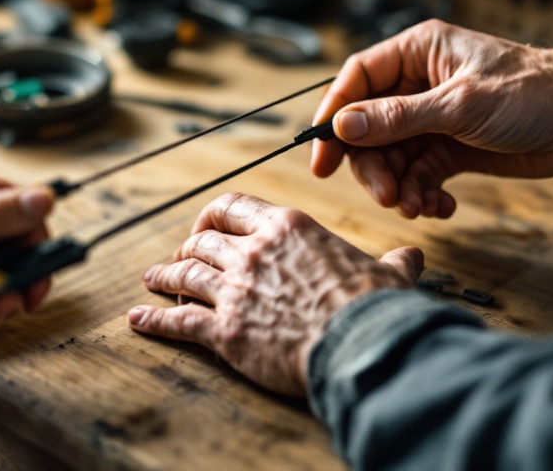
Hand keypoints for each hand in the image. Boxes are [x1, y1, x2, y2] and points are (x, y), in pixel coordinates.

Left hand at [126, 193, 422, 394]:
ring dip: (164, 276)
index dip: (212, 214)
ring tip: (152, 280)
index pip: (233, 206)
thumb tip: (412, 258)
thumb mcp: (388, 275)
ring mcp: (235, 290)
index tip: (206, 224)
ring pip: (185, 273)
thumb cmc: (375, 308)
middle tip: (180, 257)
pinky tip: (140, 319)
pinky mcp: (225, 330)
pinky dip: (155, 319)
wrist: (361, 346)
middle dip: (186, 247)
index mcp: (286, 227)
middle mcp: (253, 251)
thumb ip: (393, 263)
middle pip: (203, 240)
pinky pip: (179, 320)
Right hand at [311, 20, 552, 218]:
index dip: (333, 116)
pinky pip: (419, 174)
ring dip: (399, 186)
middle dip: (373, 166)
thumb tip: (344, 126)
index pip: (357, 81)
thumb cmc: (532, 94)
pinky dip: (422, 193)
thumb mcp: (460, 105)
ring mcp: (433, 118)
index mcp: (417, 53)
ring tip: (416, 207)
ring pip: (392, 157)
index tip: (322, 157)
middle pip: (368, 128)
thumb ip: (399, 118)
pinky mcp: (450, 147)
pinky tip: (439, 207)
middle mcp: (419, 83)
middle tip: (387, 196)